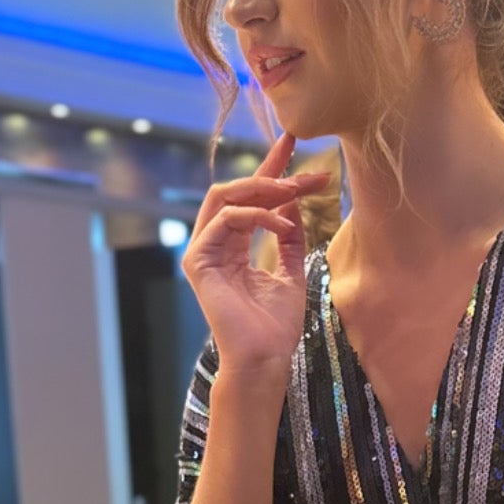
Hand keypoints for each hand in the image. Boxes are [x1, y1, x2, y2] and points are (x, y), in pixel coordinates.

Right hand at [183, 131, 332, 373]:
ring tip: (294, 190)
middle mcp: (214, 244)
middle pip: (236, 190)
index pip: (250, 198)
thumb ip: (288, 236)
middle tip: (305, 166)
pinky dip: (256, 216)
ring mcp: (203, 252)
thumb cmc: (276, 326)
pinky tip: (281, 223)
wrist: (265, 359)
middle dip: (271, 172)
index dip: (271, 168)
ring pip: (225, 197)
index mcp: (233, 247)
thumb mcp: (291, 270)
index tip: (295, 144)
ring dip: (263, 188)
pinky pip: (225, 220)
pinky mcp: (198, 261)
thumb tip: (293, 202)